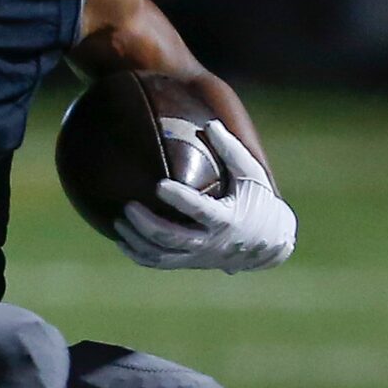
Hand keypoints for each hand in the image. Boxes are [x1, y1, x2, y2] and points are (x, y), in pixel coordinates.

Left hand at [115, 125, 295, 273]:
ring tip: (118, 221)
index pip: (200, 211)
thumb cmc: (258, 201)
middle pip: (172, 238)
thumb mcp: (251, 175)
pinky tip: (122, 240)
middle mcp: (211, 242)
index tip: (158, 185)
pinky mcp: (190, 262)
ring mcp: (199, 255)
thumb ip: (231, 150)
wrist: (269, 242)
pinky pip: (160, 264)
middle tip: (128, 205)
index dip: (180, 200)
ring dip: (137, 241)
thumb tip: (209, 123)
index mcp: (227, 219)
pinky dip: (139, 255)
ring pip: (162, 256)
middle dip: (147, 224)